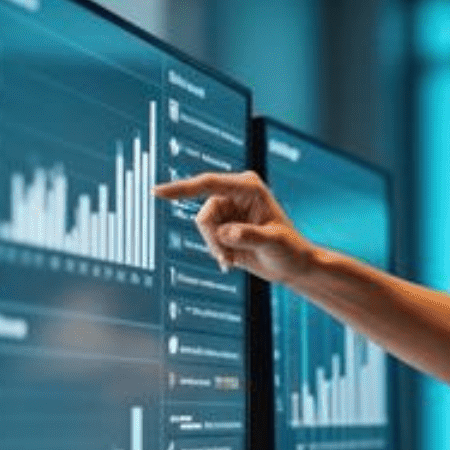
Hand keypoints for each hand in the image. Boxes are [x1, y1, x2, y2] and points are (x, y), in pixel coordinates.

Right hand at [152, 171, 317, 283]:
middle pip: (204, 214)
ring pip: (203, 227)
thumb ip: (249, 236)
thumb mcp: (273, 243)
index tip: (156, 191)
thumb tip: (227, 232)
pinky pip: (206, 237)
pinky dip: (215, 251)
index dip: (181, 188)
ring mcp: (228, 208)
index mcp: (248, 187)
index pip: (208, 183)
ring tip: (233, 258)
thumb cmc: (289, 250)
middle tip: (228, 256)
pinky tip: (232, 260)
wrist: (293, 265)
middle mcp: (234, 193)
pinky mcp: (223, 223)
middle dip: (212, 239)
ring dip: (214, 247)